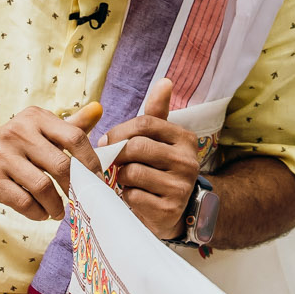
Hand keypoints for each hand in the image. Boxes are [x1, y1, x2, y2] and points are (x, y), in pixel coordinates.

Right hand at [0, 103, 103, 221]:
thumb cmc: (16, 150)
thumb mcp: (41, 132)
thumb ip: (70, 125)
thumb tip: (98, 109)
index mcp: (35, 118)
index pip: (74, 137)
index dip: (90, 162)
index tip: (97, 180)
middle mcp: (17, 132)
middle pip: (61, 165)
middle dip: (75, 188)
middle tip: (80, 200)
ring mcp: (1, 156)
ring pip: (43, 187)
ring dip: (56, 205)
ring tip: (58, 212)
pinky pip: (24, 202)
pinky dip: (38, 212)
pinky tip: (41, 213)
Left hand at [106, 78, 202, 239]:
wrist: (176, 212)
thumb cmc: (160, 170)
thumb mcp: (161, 141)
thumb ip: (158, 114)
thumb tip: (165, 81)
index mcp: (186, 139)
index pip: (145, 123)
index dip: (119, 131)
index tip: (106, 141)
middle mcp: (188, 161)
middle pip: (137, 147)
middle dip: (116, 154)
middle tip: (110, 162)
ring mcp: (180, 187)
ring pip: (132, 172)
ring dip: (121, 178)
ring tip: (127, 181)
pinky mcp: (169, 210)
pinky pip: (133, 197)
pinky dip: (126, 197)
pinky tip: (134, 198)